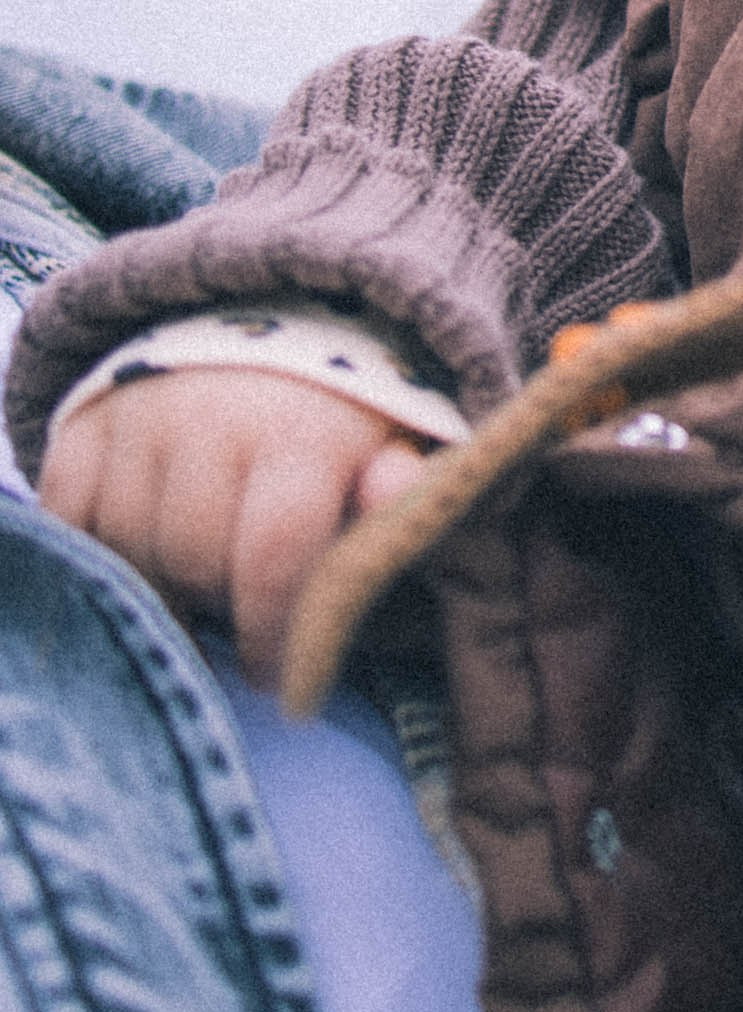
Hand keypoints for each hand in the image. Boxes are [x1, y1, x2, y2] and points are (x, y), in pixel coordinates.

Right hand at [40, 369, 428, 681]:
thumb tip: (398, 493)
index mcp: (305, 429)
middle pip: (194, 561)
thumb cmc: (348, 421)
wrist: (276, 332)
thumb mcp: (400, 451)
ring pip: (129, 548)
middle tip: (245, 622)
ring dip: (163, 588)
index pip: (273, 555)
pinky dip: (100, 554)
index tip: (281, 679)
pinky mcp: (87, 420)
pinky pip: (70, 517)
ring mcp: (142, 415)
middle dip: (223, 609)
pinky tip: (146, 564)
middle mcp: (214, 414)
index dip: (271, 632)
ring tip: (202, 591)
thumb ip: (403, 489)